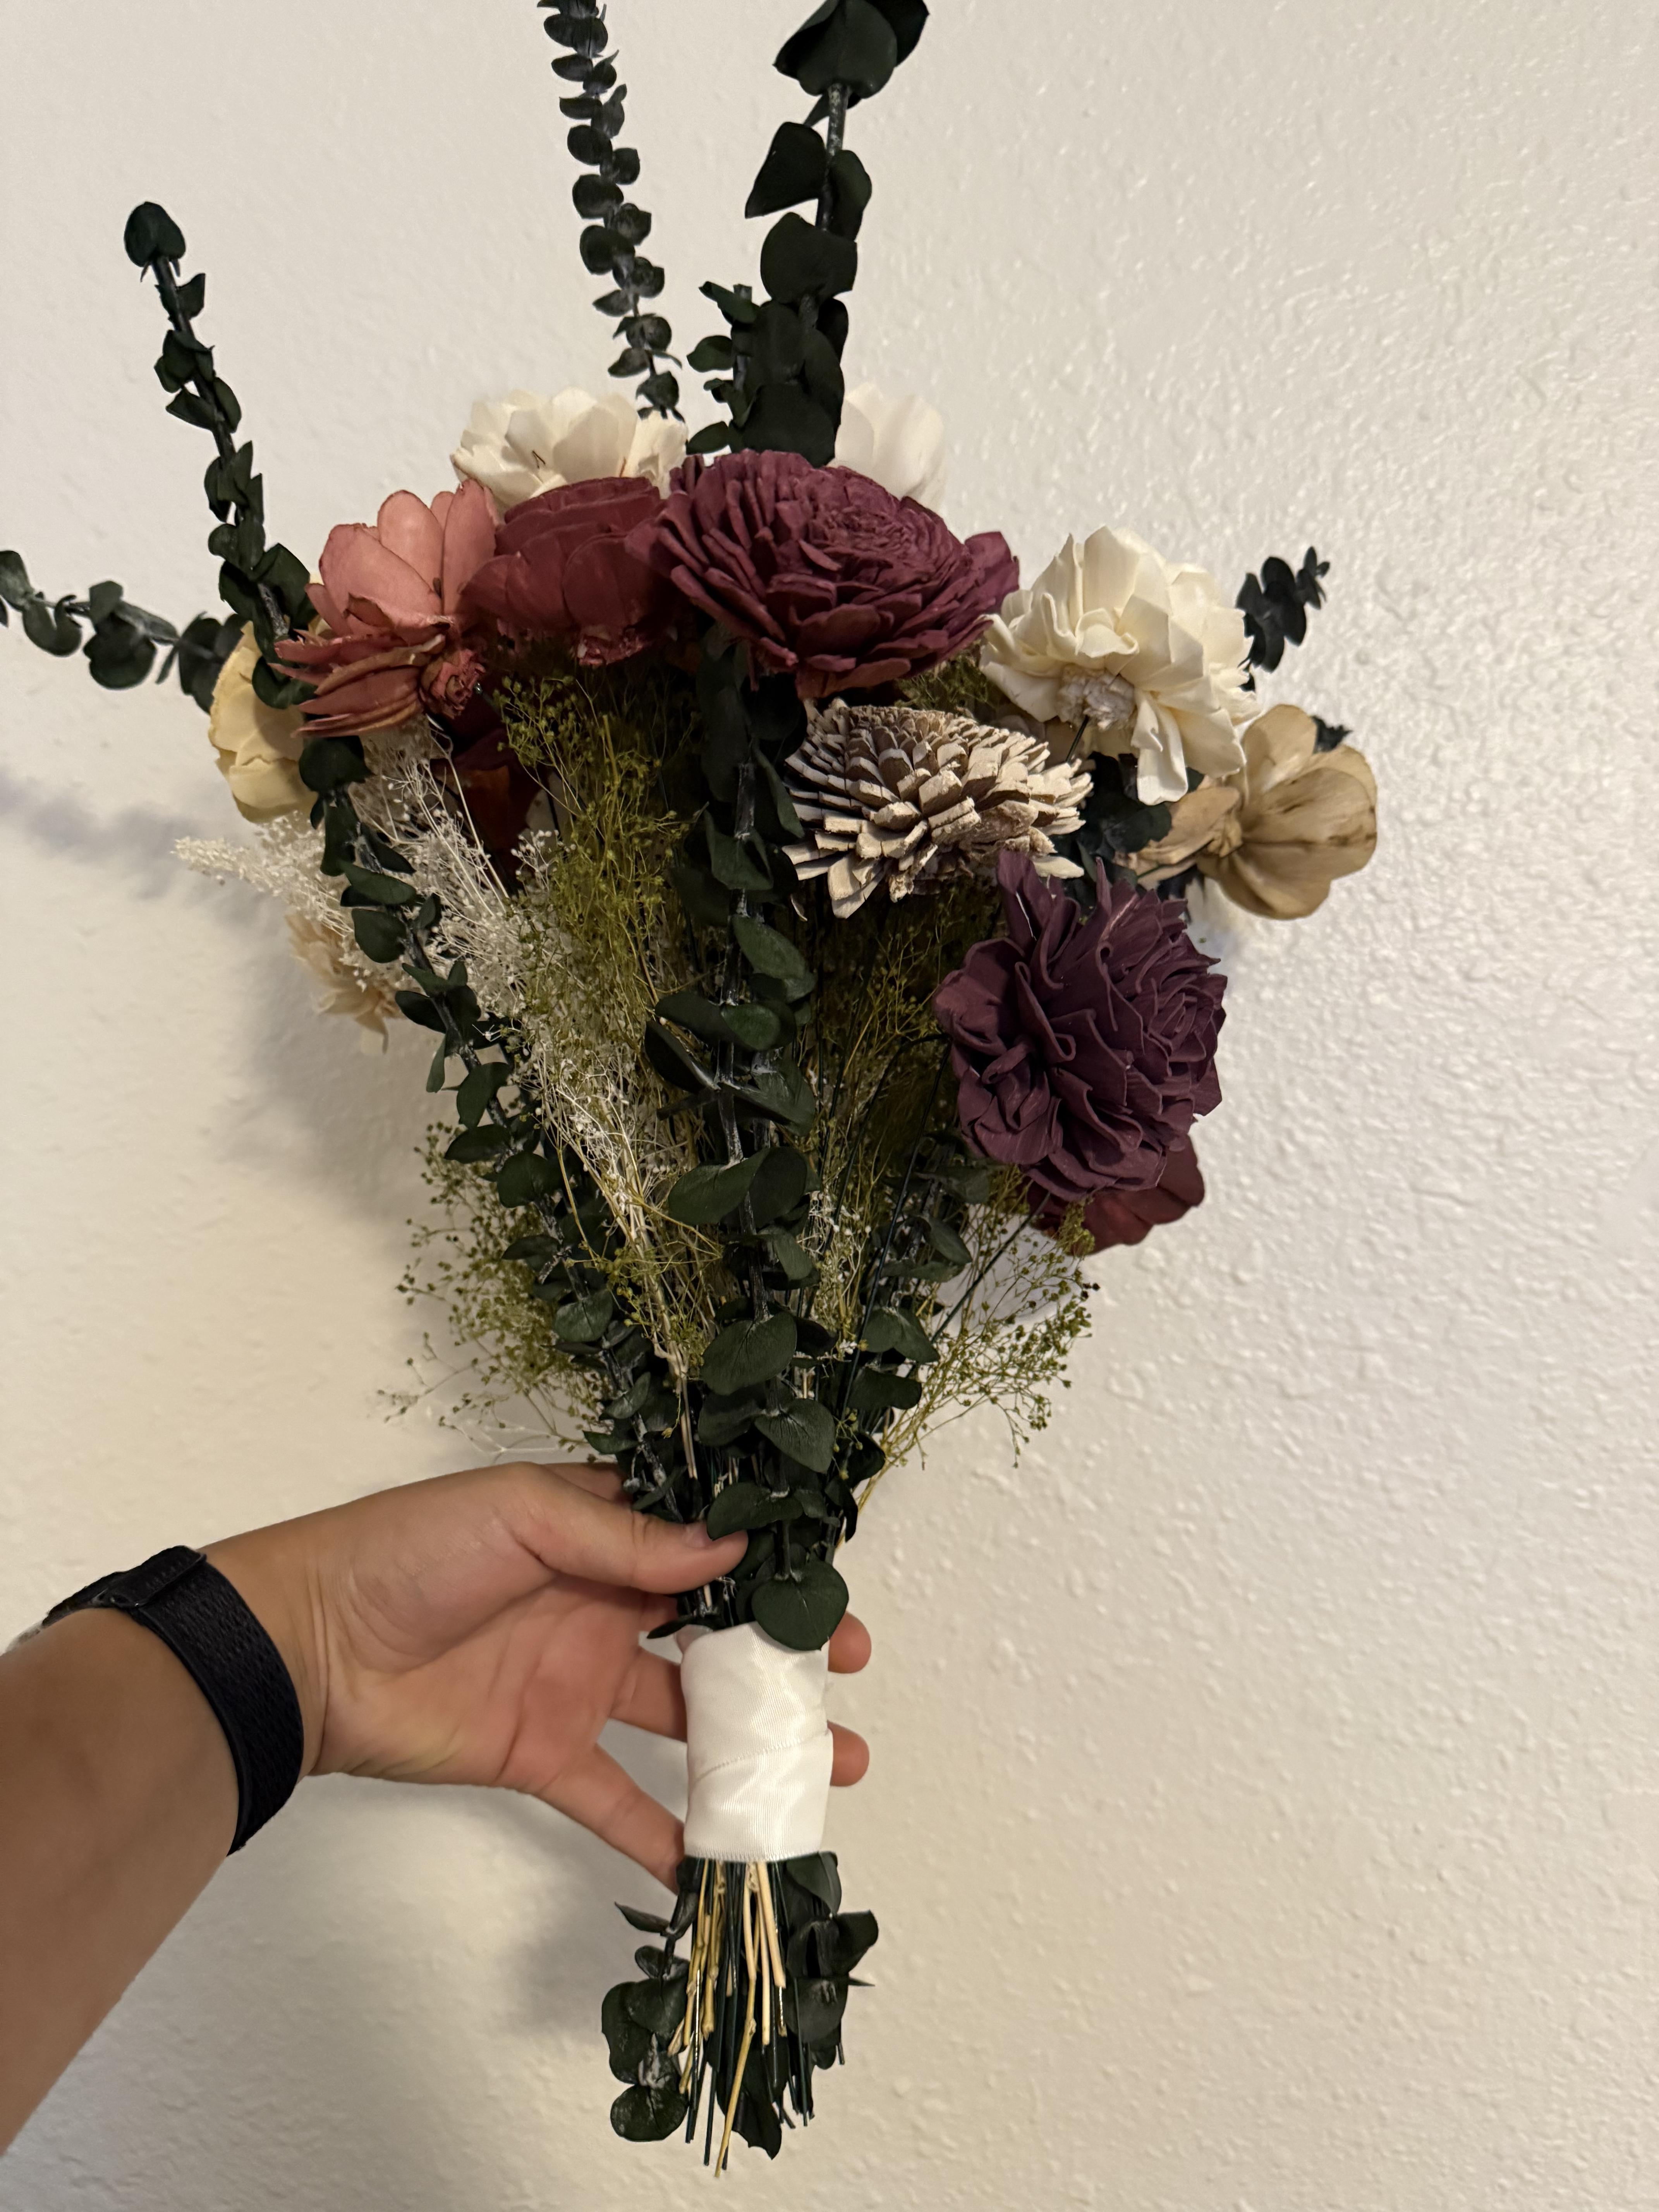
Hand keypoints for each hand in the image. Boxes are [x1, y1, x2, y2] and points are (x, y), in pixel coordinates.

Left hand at [208, 1460, 871, 1887]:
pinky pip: (617, 1801)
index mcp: (595, 1535)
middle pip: (711, 1634)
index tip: (825, 1586)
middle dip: (783, 1655)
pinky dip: (664, 1835)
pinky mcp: (545, 1755)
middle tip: (848, 1675)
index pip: (699, 1545)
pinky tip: (718, 1863)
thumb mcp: (521, 1513)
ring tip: (825, 1771)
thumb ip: (626, 1538)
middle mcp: (599, 1607)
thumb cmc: (407, 1553)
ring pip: (686, 1720)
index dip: (764, 1563)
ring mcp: (577, 1685)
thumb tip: (727, 1546)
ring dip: (752, 1746)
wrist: (312, 1647)